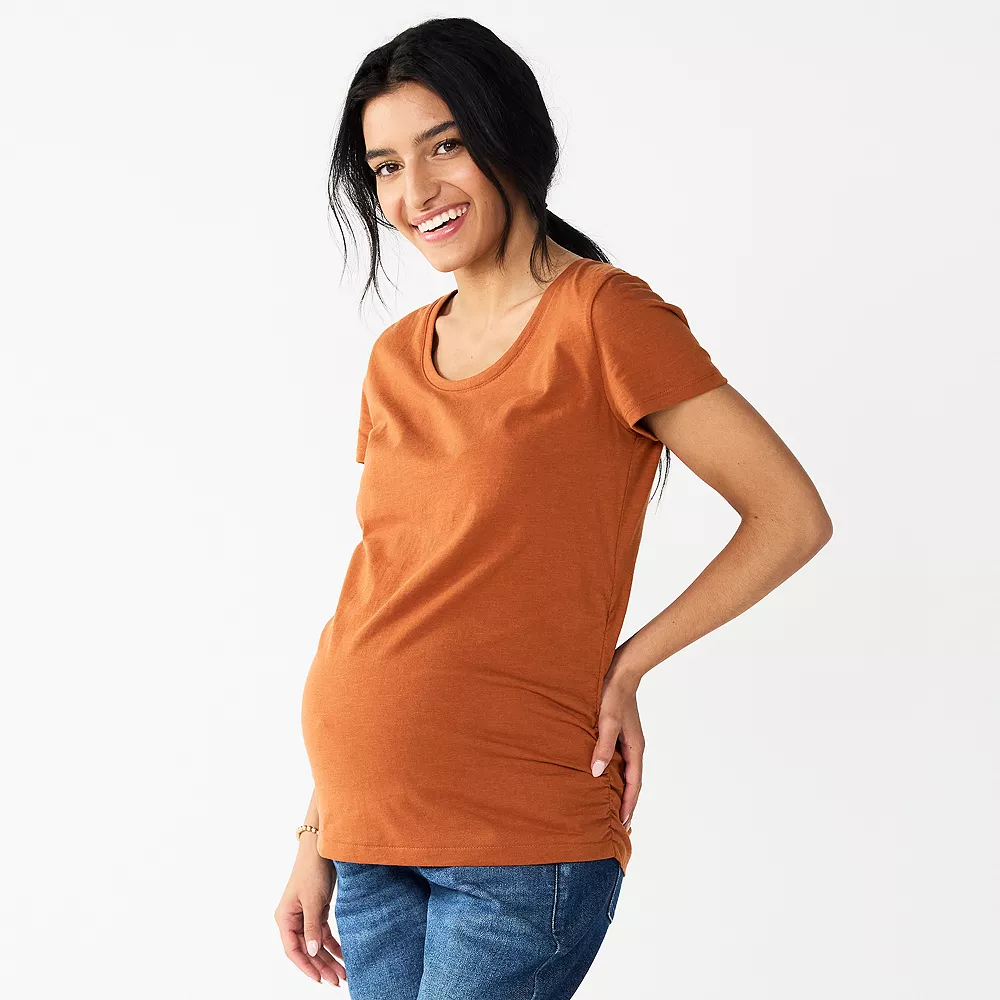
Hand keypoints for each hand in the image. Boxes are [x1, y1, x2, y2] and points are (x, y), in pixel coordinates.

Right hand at [274, 845, 347, 986]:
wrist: (322, 848)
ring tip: (343, 973)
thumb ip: (312, 927)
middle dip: (321, 966)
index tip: (320, 979)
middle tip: (337, 980)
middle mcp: (293, 920)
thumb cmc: (312, 870)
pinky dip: (333, 944)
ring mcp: (305, 916)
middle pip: (306, 949)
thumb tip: (311, 951)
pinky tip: (343, 955)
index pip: (293, 950)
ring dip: (328, 958)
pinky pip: (323, 933)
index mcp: (285, 918)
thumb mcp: (313, 901)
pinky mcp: (317, 910)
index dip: (306, 966)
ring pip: (316, 943)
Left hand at [590, 661, 643, 830]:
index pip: (634, 784)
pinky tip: (601, 777)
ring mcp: (627, 740)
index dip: (628, 804)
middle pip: (632, 782)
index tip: (623, 823)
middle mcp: (633, 747)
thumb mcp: (605, 720)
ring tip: (610, 807)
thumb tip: (596, 773)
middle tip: (620, 825)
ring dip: (620, 790)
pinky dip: (613, 774)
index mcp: (635, 748)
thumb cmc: (612, 693)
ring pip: (625, 772)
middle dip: (627, 803)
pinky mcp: (619, 733)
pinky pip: (618, 760)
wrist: (620, 670)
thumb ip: (602, 746)